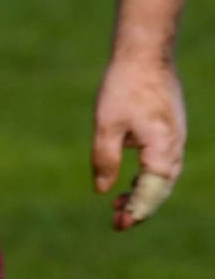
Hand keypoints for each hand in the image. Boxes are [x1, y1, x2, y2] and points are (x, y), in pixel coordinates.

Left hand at [92, 50, 186, 228]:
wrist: (145, 54)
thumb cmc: (123, 86)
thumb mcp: (106, 125)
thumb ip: (105, 160)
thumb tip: (103, 190)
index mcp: (161, 149)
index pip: (152, 191)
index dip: (136, 210)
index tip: (119, 223)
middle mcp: (175, 148)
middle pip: (161, 189)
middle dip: (140, 207)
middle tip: (117, 222)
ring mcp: (176, 139)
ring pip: (163, 178)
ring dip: (144, 193)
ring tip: (120, 205)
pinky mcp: (171, 132)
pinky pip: (163, 165)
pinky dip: (148, 178)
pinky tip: (130, 182)